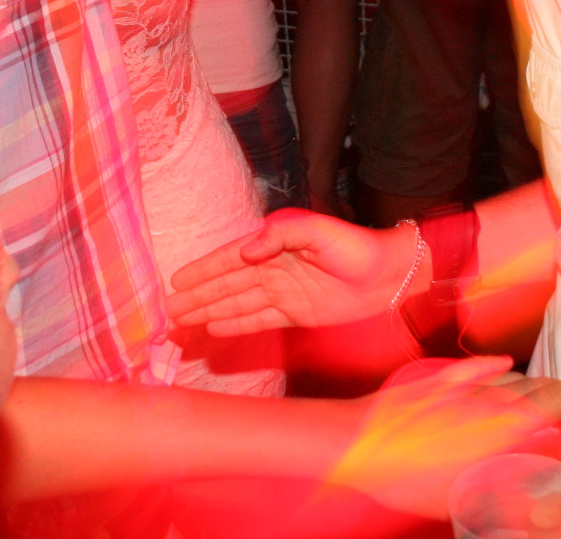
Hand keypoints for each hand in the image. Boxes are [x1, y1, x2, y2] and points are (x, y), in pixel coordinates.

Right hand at [167, 209, 409, 335]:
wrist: (392, 276)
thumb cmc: (357, 248)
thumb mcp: (318, 231)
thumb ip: (279, 235)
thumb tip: (244, 251)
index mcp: (274, 244)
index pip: (230, 259)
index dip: (203, 270)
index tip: (177, 281)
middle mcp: (273, 268)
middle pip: (227, 284)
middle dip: (198, 296)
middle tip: (169, 310)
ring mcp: (283, 292)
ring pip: (237, 303)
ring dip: (210, 311)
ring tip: (184, 321)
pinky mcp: (296, 313)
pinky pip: (258, 320)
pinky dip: (236, 324)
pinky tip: (216, 329)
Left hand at [330, 357, 560, 518]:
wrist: (359, 443)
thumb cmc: (415, 477)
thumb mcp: (479, 492)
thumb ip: (526, 475)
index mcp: (509, 426)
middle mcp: (493, 400)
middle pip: (550, 390)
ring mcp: (465, 388)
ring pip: (519, 380)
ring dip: (548, 387)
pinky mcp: (438, 384)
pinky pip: (477, 371)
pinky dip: (498, 370)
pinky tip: (506, 366)